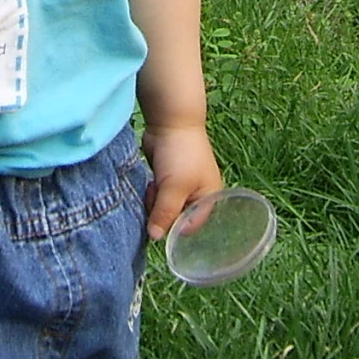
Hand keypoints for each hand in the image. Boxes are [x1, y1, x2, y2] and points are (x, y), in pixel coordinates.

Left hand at [140, 122, 222, 240]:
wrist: (170, 121)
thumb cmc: (180, 154)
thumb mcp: (174, 187)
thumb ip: (165, 214)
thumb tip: (154, 238)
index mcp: (208, 199)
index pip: (190, 227)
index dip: (173, 227)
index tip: (159, 218)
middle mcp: (196, 196)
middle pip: (175, 219)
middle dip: (161, 211)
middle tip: (157, 194)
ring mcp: (181, 187)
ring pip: (163, 208)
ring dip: (154, 201)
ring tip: (154, 184)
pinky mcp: (167, 178)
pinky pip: (157, 196)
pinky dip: (152, 192)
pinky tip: (151, 181)